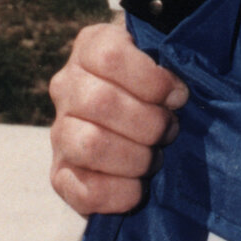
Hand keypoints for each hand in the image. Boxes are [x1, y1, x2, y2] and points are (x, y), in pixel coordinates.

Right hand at [49, 21, 188, 214]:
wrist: (140, 124)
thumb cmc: (158, 85)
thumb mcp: (164, 57)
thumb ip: (170, 58)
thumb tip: (180, 88)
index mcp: (90, 47)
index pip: (110, 56)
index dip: (151, 80)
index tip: (179, 96)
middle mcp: (67, 86)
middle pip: (101, 102)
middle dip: (150, 123)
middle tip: (171, 129)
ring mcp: (59, 132)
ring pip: (90, 144)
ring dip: (137, 157)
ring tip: (155, 157)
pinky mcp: (61, 176)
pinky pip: (84, 190)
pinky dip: (121, 193)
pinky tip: (139, 185)